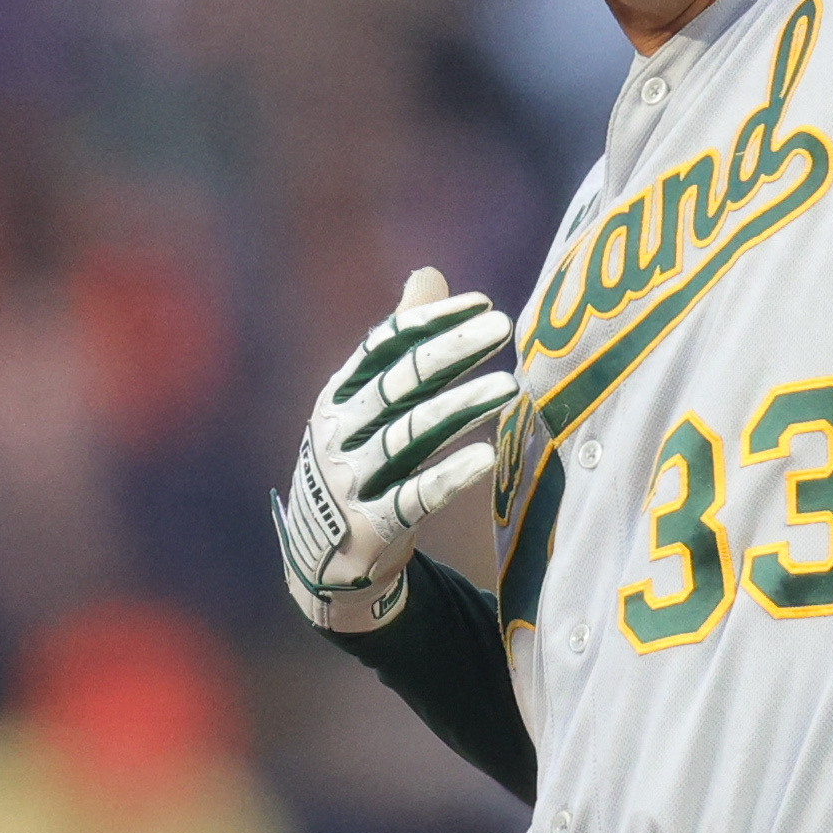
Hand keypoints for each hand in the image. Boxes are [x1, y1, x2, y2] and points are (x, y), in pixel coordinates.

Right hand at [275, 269, 514, 633]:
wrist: (323, 558)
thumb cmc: (359, 461)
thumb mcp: (365, 402)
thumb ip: (398, 341)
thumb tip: (428, 274)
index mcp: (340, 395)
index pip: (385, 346)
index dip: (432, 322)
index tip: (483, 303)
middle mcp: (340, 431)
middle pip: (399, 383)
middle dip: (451, 351)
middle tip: (503, 327)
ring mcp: (353, 479)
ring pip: (408, 435)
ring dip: (460, 407)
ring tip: (509, 385)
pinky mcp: (372, 526)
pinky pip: (414, 498)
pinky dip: (449, 476)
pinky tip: (486, 456)